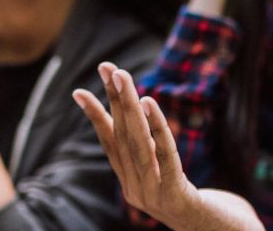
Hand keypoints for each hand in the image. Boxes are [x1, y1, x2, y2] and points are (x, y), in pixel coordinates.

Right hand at [73, 63, 201, 227]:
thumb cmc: (194, 203)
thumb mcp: (168, 176)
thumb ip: (152, 155)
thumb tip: (139, 119)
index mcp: (130, 183)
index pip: (110, 144)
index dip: (95, 116)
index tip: (78, 91)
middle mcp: (136, 189)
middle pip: (122, 138)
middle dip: (114, 99)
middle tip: (107, 67)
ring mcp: (153, 194)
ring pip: (137, 144)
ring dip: (129, 107)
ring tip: (123, 77)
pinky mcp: (174, 195)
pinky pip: (164, 156)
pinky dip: (156, 128)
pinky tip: (150, 102)